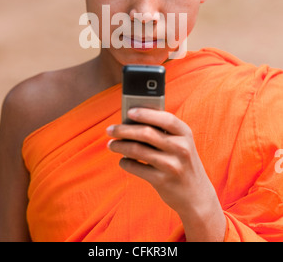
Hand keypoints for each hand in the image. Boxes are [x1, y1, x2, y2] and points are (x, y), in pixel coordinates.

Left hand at [107, 108, 225, 241]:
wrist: (196, 195)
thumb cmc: (182, 162)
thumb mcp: (181, 144)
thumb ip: (162, 132)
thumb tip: (130, 121)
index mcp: (185, 133)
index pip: (165, 118)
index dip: (146, 113)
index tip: (129, 112)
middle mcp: (181, 148)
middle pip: (146, 133)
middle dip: (123, 130)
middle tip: (110, 130)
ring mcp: (172, 165)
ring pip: (137, 150)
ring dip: (120, 146)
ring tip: (111, 144)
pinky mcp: (162, 181)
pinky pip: (136, 167)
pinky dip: (125, 162)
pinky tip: (122, 160)